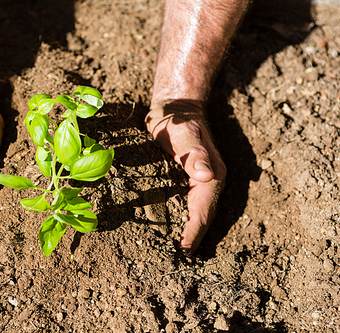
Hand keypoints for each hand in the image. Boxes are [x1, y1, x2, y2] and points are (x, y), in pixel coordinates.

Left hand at [146, 101, 225, 252]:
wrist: (177, 107)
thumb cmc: (176, 119)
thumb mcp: (181, 131)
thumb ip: (193, 152)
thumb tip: (206, 175)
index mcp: (212, 174)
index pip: (203, 211)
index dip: (192, 232)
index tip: (181, 250)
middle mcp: (211, 181)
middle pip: (203, 217)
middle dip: (191, 238)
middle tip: (173, 259)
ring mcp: (203, 180)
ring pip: (197, 212)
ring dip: (188, 232)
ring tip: (172, 252)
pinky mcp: (192, 179)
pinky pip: (189, 204)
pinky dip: (182, 219)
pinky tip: (170, 229)